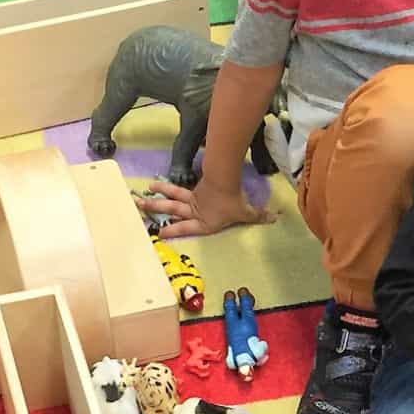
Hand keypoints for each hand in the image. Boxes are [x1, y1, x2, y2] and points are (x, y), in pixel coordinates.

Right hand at [138, 177, 273, 239]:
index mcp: (203, 222)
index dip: (173, 231)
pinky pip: (180, 189)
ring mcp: (193, 199)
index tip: (160, 234)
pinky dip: (169, 186)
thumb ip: (258, 216)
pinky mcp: (195, 189)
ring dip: (158, 196)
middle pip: (172, 211)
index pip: (186, 228)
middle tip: (139, 208)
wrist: (224, 180)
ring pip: (172, 197)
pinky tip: (158, 183)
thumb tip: (275, 218)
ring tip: (143, 193)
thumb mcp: (246, 213)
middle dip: (155, 210)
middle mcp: (194, 211)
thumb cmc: (232, 201)